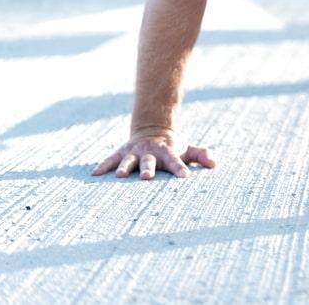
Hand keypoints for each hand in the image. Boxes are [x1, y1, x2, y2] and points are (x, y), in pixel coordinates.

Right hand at [91, 129, 215, 179]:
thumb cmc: (173, 147)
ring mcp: (134, 151)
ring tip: (118, 176)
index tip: (185, 177)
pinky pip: (110, 159)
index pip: (176, 161)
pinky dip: (102, 165)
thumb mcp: (188, 149)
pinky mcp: (121, 152)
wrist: (152, 130)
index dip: (180, 168)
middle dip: (148, 169)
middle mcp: (150, 151)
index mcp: (167, 152)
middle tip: (146, 178)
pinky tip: (94, 174)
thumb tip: (214, 165)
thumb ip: (201, 155)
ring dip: (124, 167)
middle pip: (149, 161)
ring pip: (128, 160)